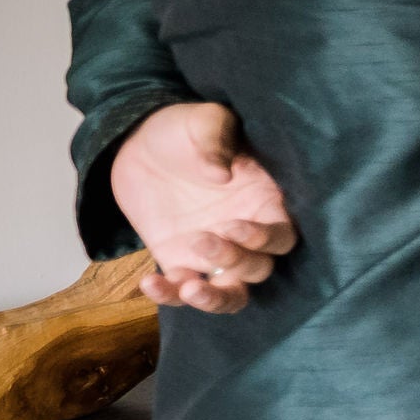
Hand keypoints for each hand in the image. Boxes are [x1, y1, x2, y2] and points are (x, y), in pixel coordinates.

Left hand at [109, 102, 295, 312]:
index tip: (232, 226)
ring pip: (232, 293)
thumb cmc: (182, 129)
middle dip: (235, 262)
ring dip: (215, 299)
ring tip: (189, 288)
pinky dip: (169, 295)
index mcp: (263, 200)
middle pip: (259, 268)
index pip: (282, 235)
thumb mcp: (202, 120)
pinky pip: (182, 290)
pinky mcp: (179, 262)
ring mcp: (212, 253)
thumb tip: (220, 174)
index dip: (265, 239)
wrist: (137, 145)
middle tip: (201, 241)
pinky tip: (149, 282)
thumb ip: (215, 138)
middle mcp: (245, 232)